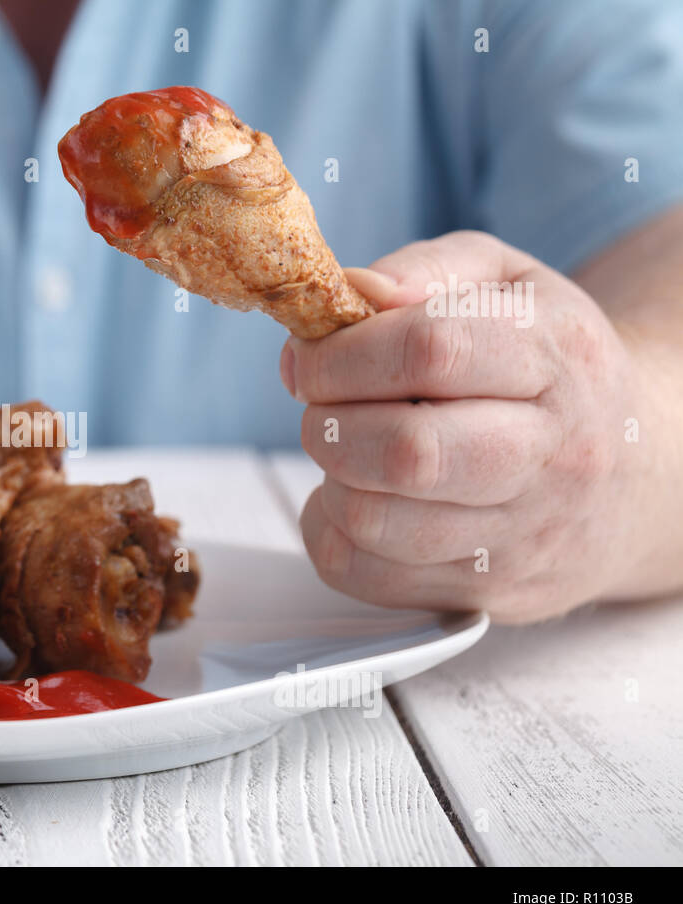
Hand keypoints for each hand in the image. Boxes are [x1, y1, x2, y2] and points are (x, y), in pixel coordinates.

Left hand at [281, 231, 652, 622]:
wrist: (638, 471)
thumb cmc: (551, 366)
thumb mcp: (509, 282)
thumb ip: (425, 270)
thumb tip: (351, 295)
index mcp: (554, 357)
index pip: (429, 351)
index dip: (340, 355)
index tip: (307, 359)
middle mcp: (550, 454)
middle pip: (405, 452)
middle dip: (327, 424)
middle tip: (320, 409)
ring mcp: (522, 535)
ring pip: (375, 522)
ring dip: (330, 480)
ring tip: (347, 452)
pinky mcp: (489, 592)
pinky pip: (363, 574)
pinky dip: (331, 533)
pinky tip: (358, 498)